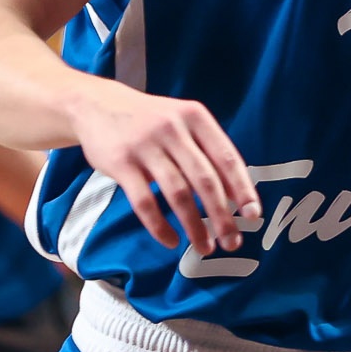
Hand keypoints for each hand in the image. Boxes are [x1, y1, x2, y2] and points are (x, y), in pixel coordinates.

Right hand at [69, 80, 260, 256]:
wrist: (96, 104)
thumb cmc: (150, 120)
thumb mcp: (183, 124)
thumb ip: (208, 152)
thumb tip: (237, 194)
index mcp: (195, 117)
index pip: (227, 157)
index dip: (243, 189)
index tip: (254, 216)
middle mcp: (173, 128)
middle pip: (205, 180)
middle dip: (222, 216)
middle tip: (233, 242)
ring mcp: (145, 145)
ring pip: (178, 194)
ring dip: (194, 226)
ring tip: (205, 247)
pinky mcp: (121, 163)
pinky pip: (144, 202)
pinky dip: (159, 226)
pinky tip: (170, 241)